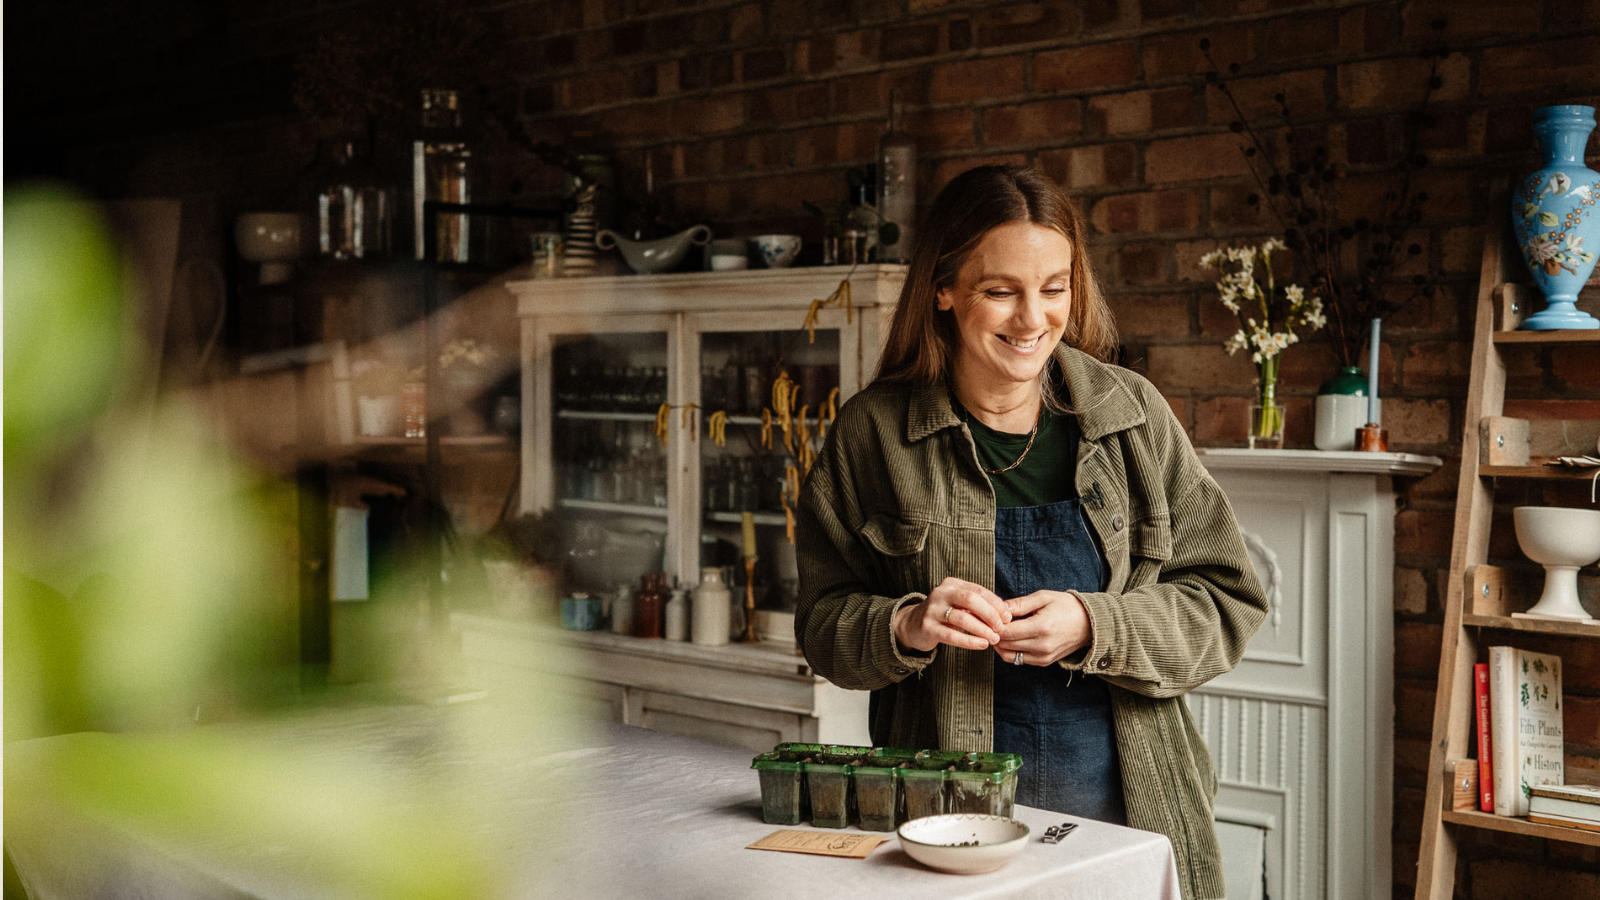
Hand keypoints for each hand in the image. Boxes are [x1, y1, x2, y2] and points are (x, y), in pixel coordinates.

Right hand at [893, 577, 1012, 653]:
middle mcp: (940, 593)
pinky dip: (969, 641)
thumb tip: (1006, 613)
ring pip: (962, 618)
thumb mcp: (958, 604)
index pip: (978, 590)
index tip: (1008, 617)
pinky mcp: (927, 627)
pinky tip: (981, 645)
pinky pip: (952, 635)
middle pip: (970, 600)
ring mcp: (932, 610)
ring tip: (994, 639)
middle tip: (1001, 627)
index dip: (996, 603)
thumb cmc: (943, 614)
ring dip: (982, 630)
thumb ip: (978, 606)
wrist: (912, 625)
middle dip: (990, 614)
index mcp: (951, 584)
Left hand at [994, 590, 1090, 666]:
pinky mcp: (1045, 662)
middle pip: (1005, 645)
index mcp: (1041, 627)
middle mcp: (1042, 646)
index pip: (1007, 632)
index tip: (989, 617)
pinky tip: (1011, 639)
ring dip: (1000, 645)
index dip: (993, 625)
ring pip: (1009, 656)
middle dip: (994, 635)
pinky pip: (1019, 660)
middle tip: (989, 623)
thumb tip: (999, 608)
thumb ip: (1019, 604)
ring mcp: (1043, 656)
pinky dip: (1010, 651)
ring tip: (999, 631)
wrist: (1090, 623)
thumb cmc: (1067, 606)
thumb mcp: (1044, 597)